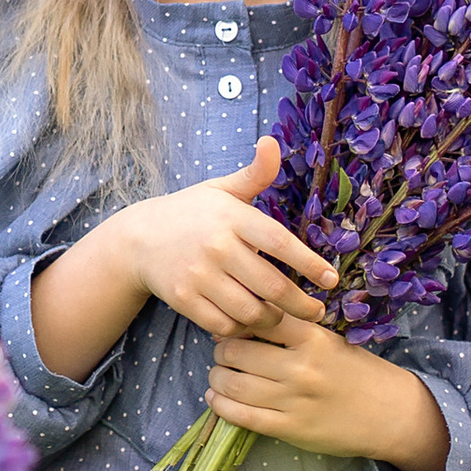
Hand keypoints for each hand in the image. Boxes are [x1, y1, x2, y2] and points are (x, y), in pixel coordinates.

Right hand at [121, 139, 336, 341]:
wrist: (138, 238)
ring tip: (282, 316)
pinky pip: (224, 325)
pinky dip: (242, 329)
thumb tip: (272, 141)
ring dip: (272, 319)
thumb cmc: (192, 212)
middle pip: (271, 286)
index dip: (310, 264)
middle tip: (316, 312)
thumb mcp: (222, 189)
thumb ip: (255, 173)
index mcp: (231, 216)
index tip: (331, 279)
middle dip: (301, 305)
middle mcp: (216, 246)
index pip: (280, 243)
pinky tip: (250, 321)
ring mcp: (198, 275)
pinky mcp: (183, 299)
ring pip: (250, 311)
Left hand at [205, 310, 450, 470]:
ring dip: (217, 378)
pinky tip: (217, 398)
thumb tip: (241, 323)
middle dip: (221, 352)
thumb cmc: (356, 372)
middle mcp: (301, 367)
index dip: (236, 322)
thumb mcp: (329, 340)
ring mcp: (294, 400)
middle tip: (222, 354)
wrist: (389, 413)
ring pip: (233, 385)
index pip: (258, 319)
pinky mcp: (290, 429)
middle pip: (236, 352)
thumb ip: (292, 332)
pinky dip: (221, 406)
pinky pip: (242, 416)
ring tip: (218, 376)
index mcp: (312, 338)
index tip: (231, 327)